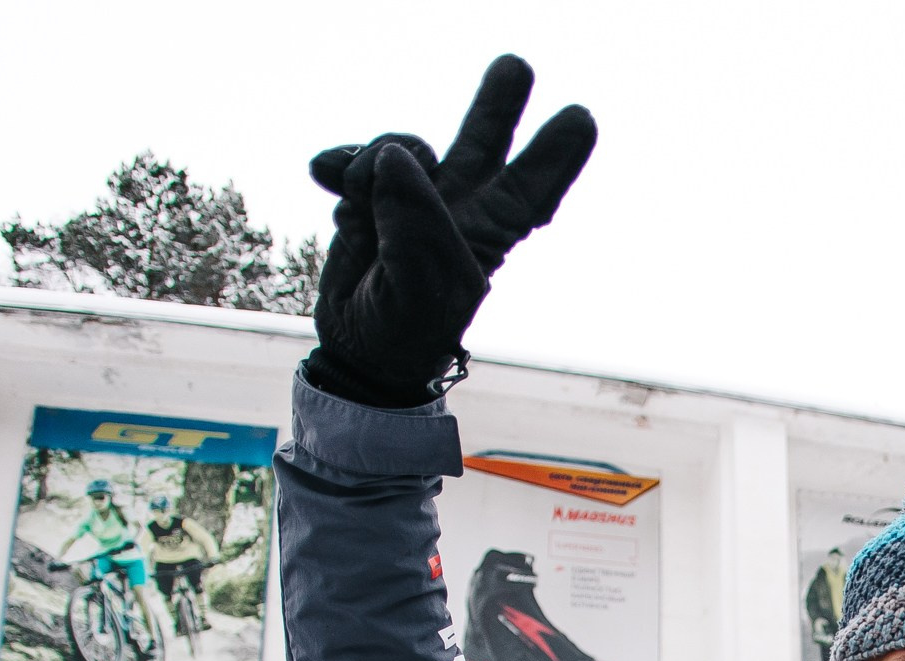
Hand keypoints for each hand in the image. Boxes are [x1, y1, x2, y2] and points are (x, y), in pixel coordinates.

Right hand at [303, 54, 596, 407]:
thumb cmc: (405, 330)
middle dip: (499, 102)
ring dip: (372, 161)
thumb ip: (414, 219)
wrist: (356, 350)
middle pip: (485, 140)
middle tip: (515, 66)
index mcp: (490, 230)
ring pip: (404, 146)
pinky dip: (337, 164)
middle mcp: (458, 206)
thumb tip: (393, 157)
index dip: (557, 153)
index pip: (533, 187)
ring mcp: (413, 198)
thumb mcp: (420, 285)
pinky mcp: (370, 198)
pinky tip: (324, 176)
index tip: (580, 118)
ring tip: (356, 199)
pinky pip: (355, 159)